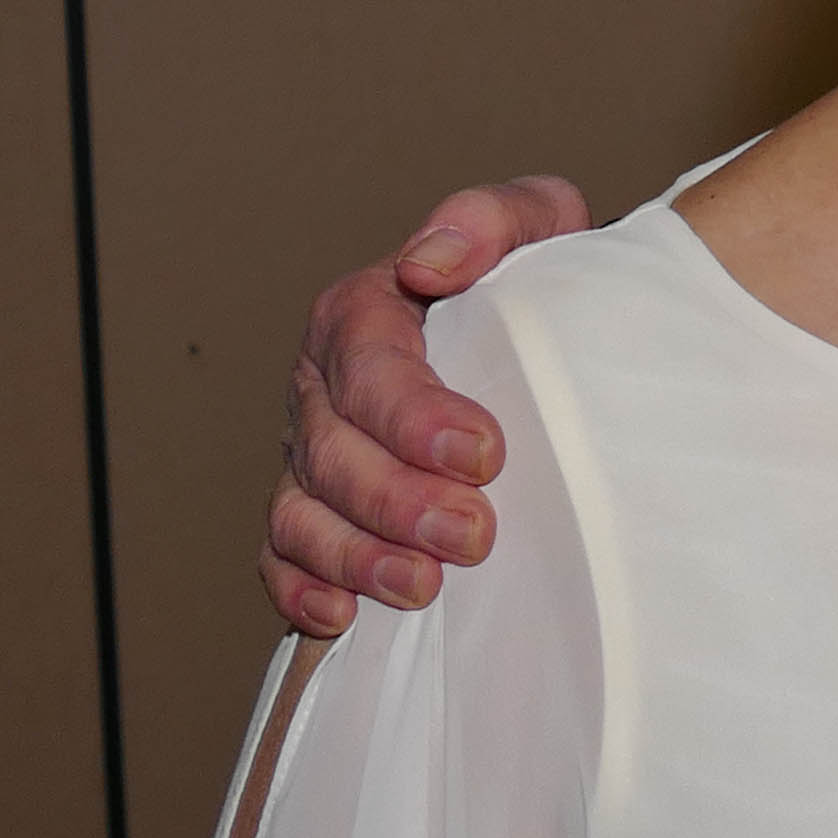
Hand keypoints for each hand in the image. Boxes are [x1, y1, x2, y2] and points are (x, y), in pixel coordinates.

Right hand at [262, 177, 589, 636]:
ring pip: (302, 512)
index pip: (370, 367)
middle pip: (333, 450)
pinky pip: (284, 558)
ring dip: (356, 556)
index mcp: (365, 313)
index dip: (415, 415)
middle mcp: (325, 386)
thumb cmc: (543, 283)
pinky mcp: (317, 512)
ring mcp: (313, 454)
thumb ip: (492, 220)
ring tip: (423, 587)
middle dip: (396, 499)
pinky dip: (304, 590)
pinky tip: (346, 616)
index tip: (484, 453)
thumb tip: (432, 260)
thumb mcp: (539, 225)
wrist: (553, 340)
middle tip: (472, 534)